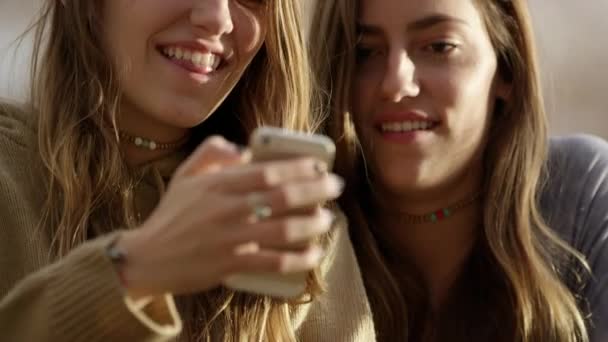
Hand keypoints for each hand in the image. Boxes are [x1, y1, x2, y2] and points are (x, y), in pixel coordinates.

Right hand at [116, 136, 342, 296]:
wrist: (147, 257)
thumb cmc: (171, 215)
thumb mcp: (185, 175)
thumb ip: (212, 152)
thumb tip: (243, 151)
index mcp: (218, 184)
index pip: (268, 171)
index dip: (299, 167)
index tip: (320, 165)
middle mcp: (227, 209)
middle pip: (282, 197)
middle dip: (316, 190)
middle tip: (335, 187)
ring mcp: (230, 238)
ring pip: (283, 229)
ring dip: (312, 223)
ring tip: (327, 219)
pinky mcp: (231, 264)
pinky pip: (273, 262)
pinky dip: (298, 259)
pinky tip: (313, 253)